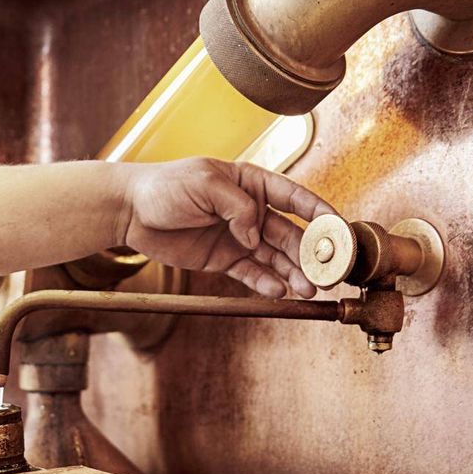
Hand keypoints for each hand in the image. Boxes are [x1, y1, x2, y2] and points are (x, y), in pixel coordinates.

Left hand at [115, 158, 336, 297]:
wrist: (130, 211)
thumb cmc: (165, 186)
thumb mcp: (205, 184)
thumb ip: (238, 206)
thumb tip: (256, 233)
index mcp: (252, 183)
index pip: (295, 198)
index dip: (321, 213)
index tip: (342, 229)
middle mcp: (251, 211)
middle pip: (290, 234)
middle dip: (310, 254)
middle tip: (327, 272)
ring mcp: (239, 236)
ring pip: (274, 257)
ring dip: (293, 273)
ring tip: (307, 289)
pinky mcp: (224, 258)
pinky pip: (251, 272)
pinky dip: (265, 282)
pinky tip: (279, 290)